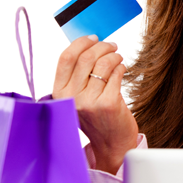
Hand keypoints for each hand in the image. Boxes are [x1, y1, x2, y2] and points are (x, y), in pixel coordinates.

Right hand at [53, 35, 137, 174]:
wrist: (111, 144)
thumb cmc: (97, 117)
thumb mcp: (78, 97)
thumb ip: (78, 76)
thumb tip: (89, 45)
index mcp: (60, 92)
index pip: (65, 58)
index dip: (81, 43)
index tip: (94, 38)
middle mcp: (72, 97)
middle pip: (86, 57)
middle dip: (103, 46)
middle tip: (113, 47)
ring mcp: (90, 101)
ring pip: (103, 64)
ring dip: (114, 56)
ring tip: (118, 59)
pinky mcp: (108, 104)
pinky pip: (116, 74)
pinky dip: (121, 67)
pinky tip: (122, 70)